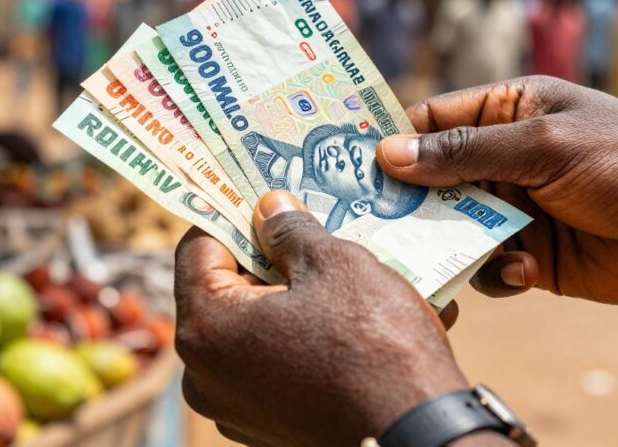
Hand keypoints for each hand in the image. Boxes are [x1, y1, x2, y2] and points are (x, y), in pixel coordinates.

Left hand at [175, 191, 504, 446]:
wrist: (420, 433)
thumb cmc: (374, 344)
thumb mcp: (334, 265)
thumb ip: (290, 230)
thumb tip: (269, 209)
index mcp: (206, 329)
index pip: (197, 247)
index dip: (232, 213)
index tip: (262, 195)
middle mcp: (206, 377)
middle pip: (228, 291)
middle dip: (271, 257)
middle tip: (311, 227)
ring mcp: (238, 409)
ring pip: (260, 328)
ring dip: (298, 297)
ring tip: (348, 270)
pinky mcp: (272, 429)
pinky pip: (282, 365)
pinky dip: (311, 338)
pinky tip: (360, 318)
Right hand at [376, 77, 617, 306]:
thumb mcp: (545, 147)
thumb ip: (466, 151)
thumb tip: (390, 154)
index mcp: (511, 111)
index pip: (434, 119)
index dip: (394, 138)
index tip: (347, 162)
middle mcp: (506, 158)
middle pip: (433, 177)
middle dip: (409, 199)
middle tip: (374, 220)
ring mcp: (516, 208)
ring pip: (452, 226)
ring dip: (451, 241)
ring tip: (460, 251)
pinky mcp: (529, 256)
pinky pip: (486, 266)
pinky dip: (495, 272)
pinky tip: (524, 270)